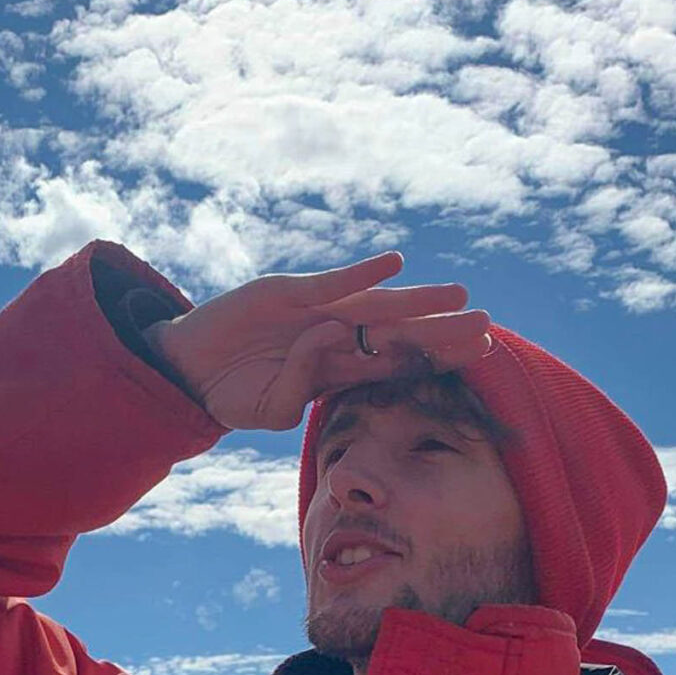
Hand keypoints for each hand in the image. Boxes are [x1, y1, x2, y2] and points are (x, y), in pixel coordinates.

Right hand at [145, 252, 493, 430]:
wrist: (187, 369)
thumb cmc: (231, 396)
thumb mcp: (272, 409)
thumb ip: (304, 388)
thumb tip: (331, 346)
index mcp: (337, 370)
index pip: (399, 363)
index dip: (438, 357)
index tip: (483, 354)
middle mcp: (335, 335)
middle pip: (400, 332)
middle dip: (443, 329)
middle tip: (488, 326)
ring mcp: (314, 311)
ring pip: (376, 305)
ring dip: (417, 299)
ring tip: (459, 294)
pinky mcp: (287, 290)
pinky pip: (331, 283)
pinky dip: (361, 273)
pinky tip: (394, 264)